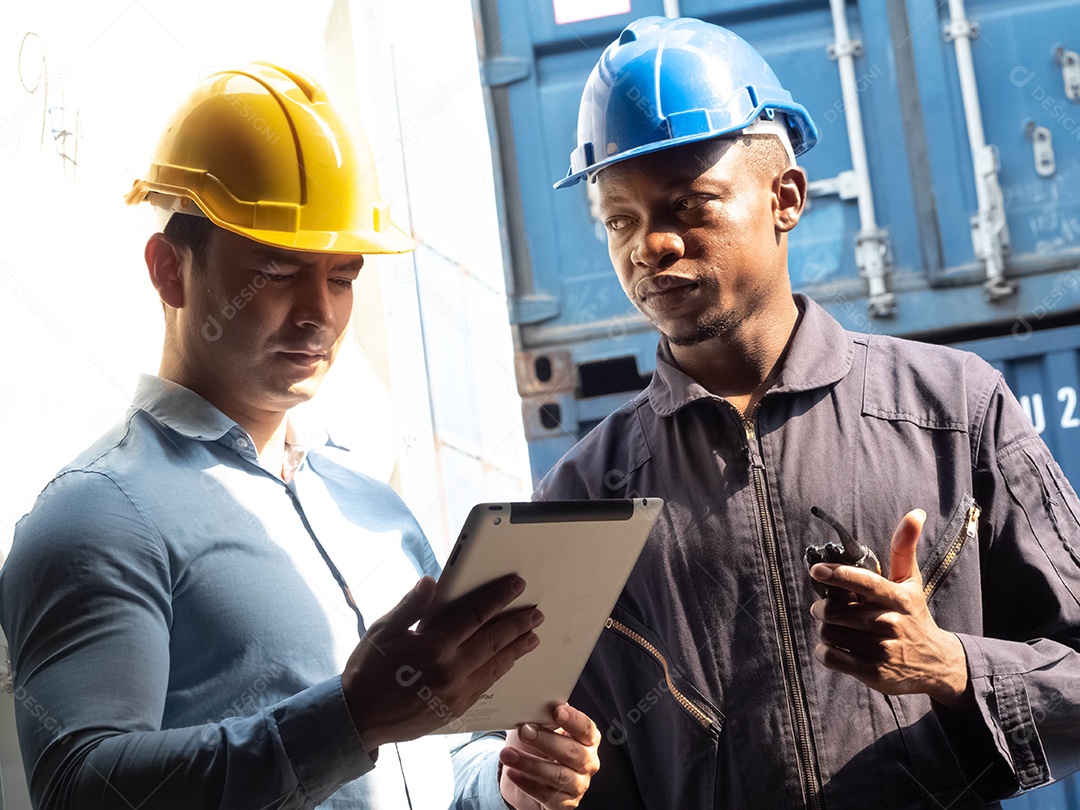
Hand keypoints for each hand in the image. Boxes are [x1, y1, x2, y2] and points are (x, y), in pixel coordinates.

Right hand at [342, 575, 542, 749]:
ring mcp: (456, 692)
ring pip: (496, 665)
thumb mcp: (382, 632)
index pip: (475, 616)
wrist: (359, 719)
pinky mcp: (456, 708)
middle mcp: (451, 670)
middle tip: (536, 613)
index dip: (498, 598)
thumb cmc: (368, 671)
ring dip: (517, 648)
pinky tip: (509, 662)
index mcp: (433, 647)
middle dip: (517, 624)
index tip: (516, 586)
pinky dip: (502, 670)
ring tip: (533, 636)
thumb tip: (431, 582)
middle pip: (494, 641)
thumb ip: (411, 606)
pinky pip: (487, 685)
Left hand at [499, 703, 600, 808]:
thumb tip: (533, 701)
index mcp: (587, 738)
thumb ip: (542, 715)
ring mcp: (578, 784)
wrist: (526, 777)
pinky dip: (527, 783)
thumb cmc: (535, 746)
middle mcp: (588, 762)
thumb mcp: (538, 727)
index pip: (585, 728)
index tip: (556, 710)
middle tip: (524, 731)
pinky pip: (547, 795)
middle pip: (572, 752)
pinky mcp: (565, 804)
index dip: (573, 719)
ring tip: (507, 755)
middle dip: (546, 740)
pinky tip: (512, 773)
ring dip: (530, 764)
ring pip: (559, 776)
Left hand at [808, 509, 969, 707]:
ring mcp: (882, 650)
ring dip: (824, 629)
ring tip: (834, 627)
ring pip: (830, 634)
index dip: (837, 575)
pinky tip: (834, 646)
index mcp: (897, 598)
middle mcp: (890, 623)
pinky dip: (824, 651)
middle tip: (824, 608)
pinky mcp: (874, 673)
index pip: (864, 582)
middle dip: (822, 608)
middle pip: (835, 612)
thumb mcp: (910, 582)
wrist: (936, 664)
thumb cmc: (914, 615)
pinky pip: (832, 658)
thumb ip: (904, 548)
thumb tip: (916, 513)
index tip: (816, 571)